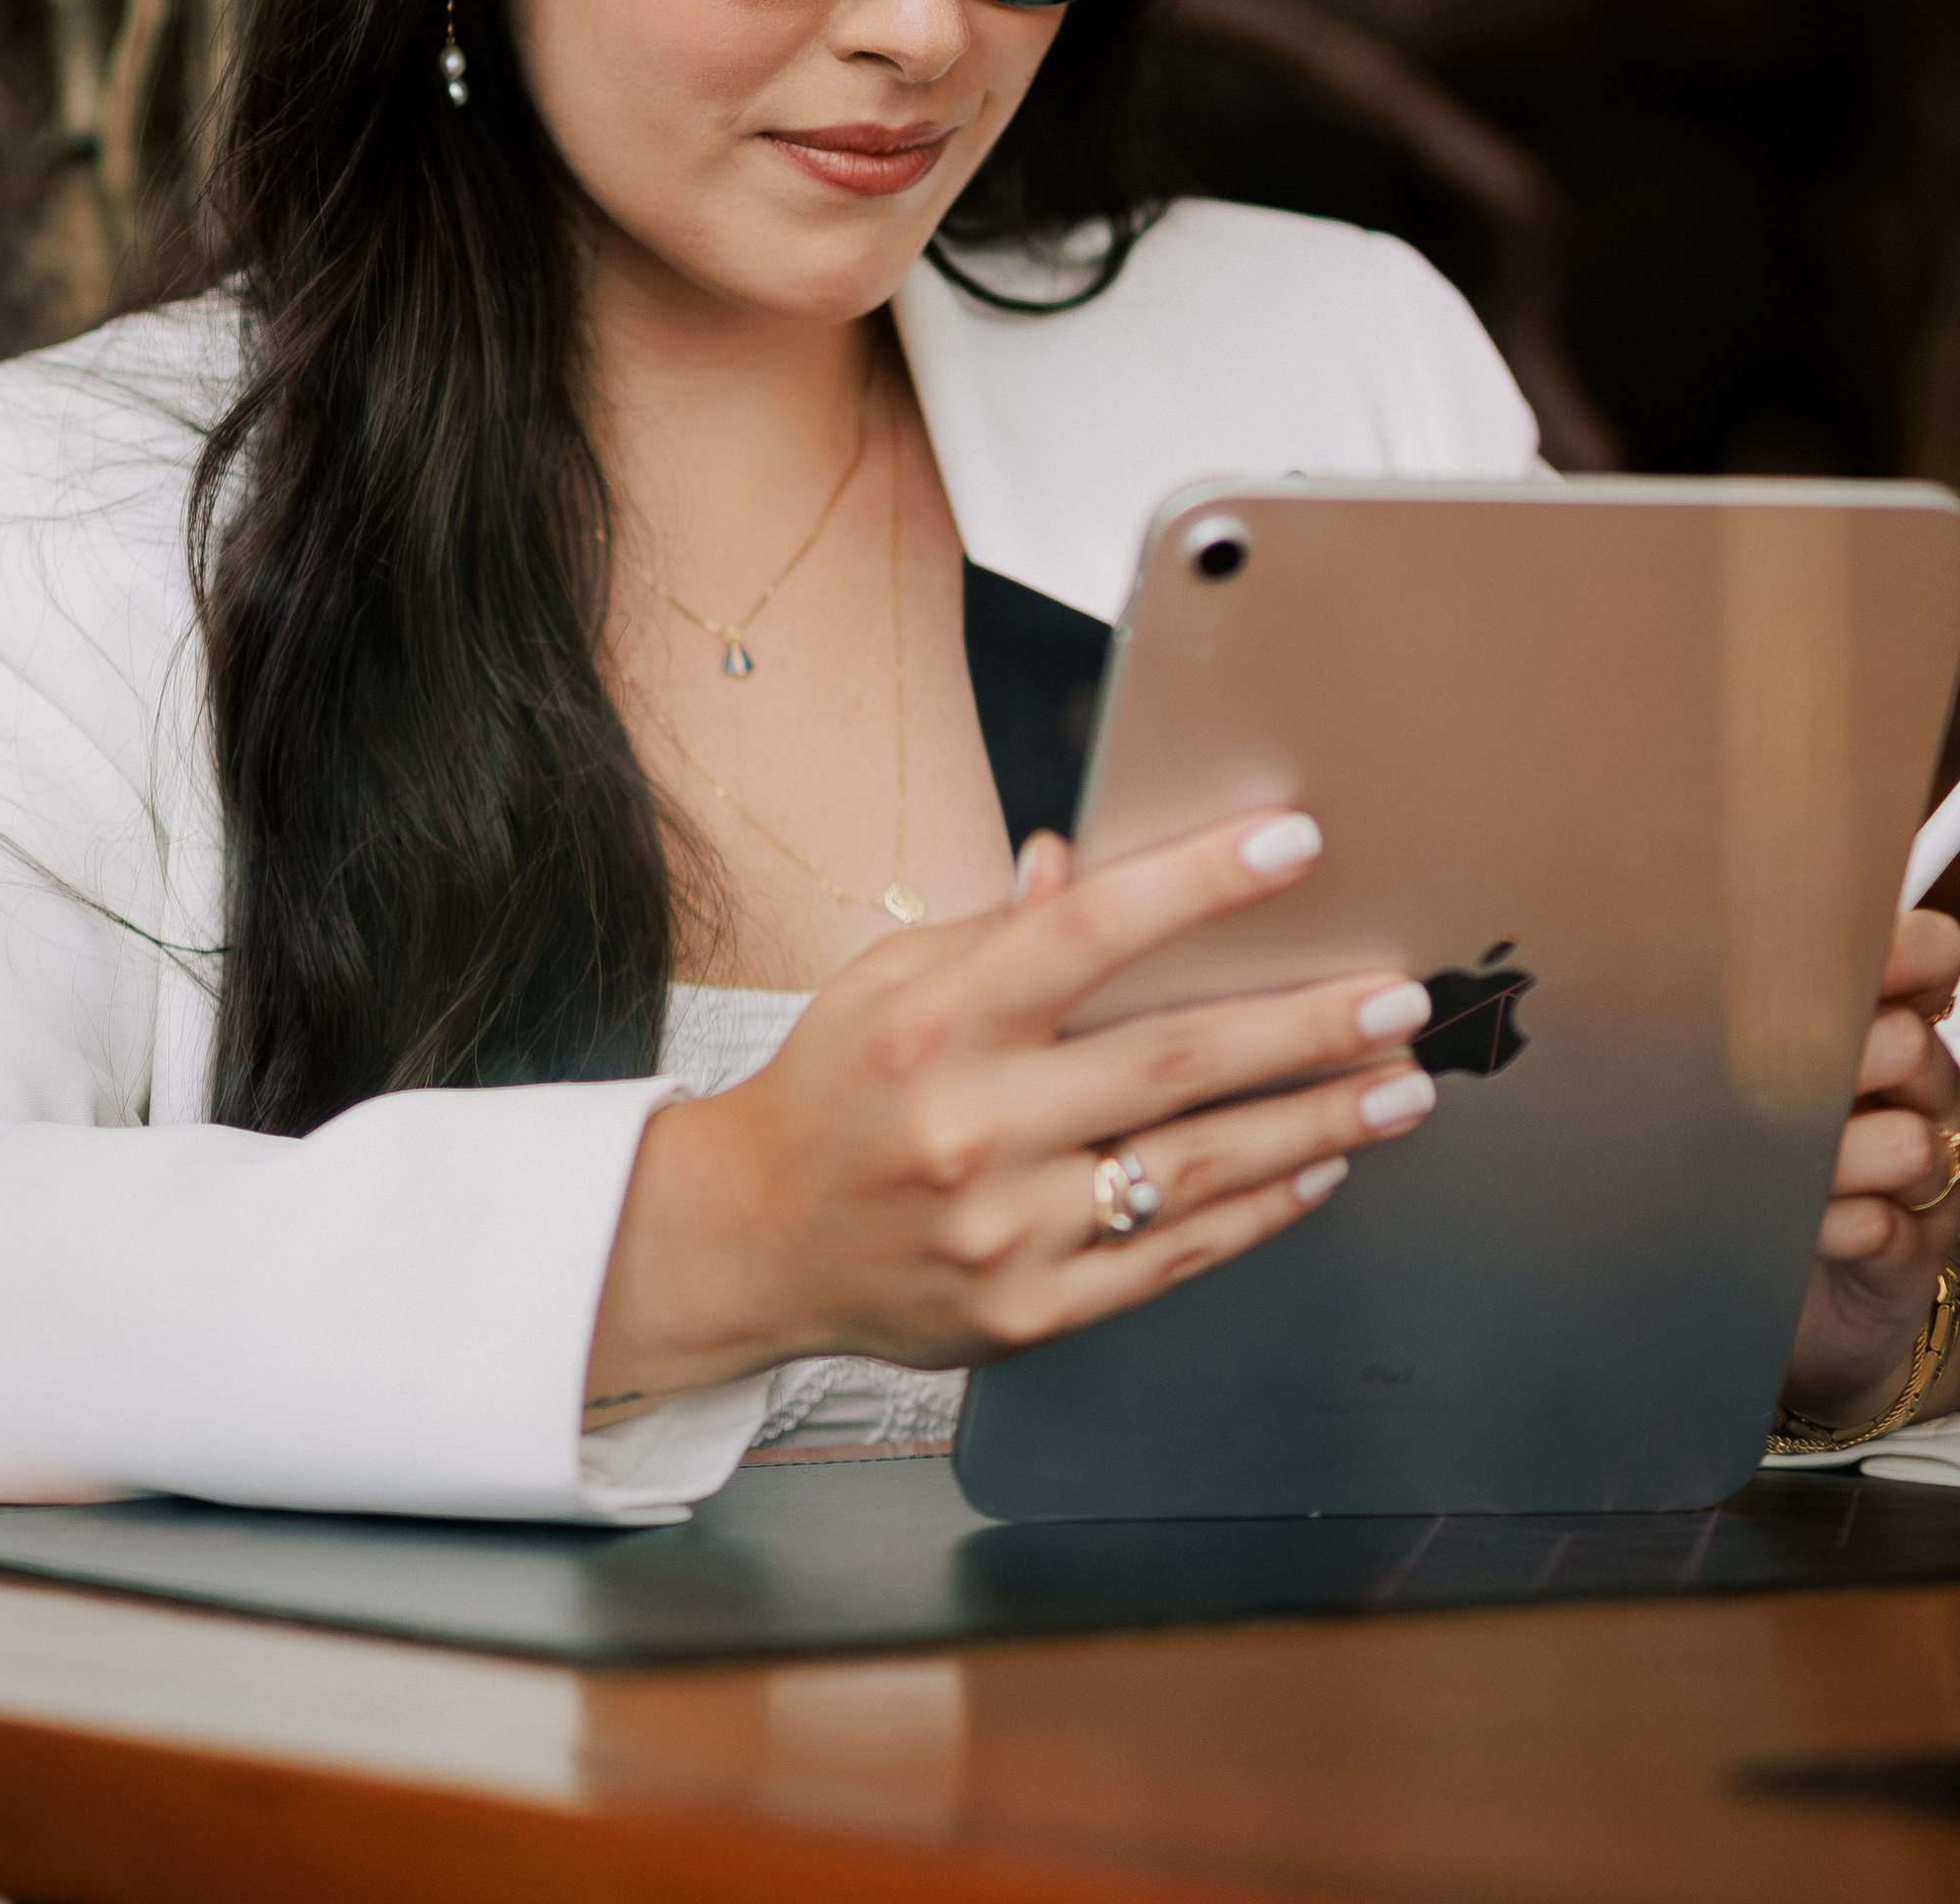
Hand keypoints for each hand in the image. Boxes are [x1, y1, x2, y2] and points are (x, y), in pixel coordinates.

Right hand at [585, 810, 1437, 1414]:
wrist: (755, 1239)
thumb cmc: (839, 1086)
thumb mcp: (893, 978)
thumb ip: (1001, 927)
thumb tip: (1082, 859)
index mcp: (934, 1019)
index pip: (1086, 932)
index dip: (1198, 884)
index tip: (1297, 845)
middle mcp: (970, 1124)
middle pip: (1170, 1063)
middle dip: (1303, 1027)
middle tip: (1398, 998)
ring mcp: (1005, 1229)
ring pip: (1194, 1169)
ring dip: (1315, 1124)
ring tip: (1399, 1087)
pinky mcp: (1032, 1311)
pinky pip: (1174, 1257)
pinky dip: (1259, 1210)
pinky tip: (1319, 1169)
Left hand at [1778, 906, 1959, 1430]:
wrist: (1776, 1292)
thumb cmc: (1752, 1160)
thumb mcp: (1741, 1066)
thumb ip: (1741, 1001)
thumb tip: (1675, 918)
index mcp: (1883, 1028)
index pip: (1930, 958)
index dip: (1902, 949)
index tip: (1842, 954)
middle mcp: (1917, 1096)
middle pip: (1911, 1045)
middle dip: (1840, 1053)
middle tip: (1771, 1070)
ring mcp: (1922, 1182)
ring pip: (1913, 1142)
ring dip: (1840, 1151)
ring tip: (1790, 1165)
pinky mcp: (1909, 1261)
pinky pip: (1894, 1231)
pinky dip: (1846, 1226)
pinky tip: (1809, 1225)